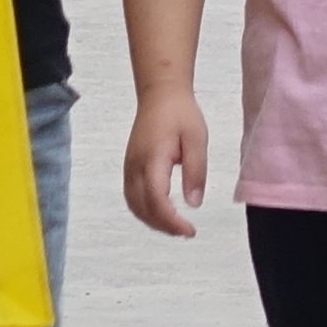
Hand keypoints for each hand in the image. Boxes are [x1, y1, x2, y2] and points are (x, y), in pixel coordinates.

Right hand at [124, 85, 211, 236]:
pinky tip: (161, 214)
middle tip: (187, 232)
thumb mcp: (197, 139)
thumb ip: (196, 171)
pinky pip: (131, 197)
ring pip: (134, 206)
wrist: (160, 94)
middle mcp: (135, 167)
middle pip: (143, 208)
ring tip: (176, 227)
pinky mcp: (129, 167)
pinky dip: (144, 212)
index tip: (189, 230)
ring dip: (153, 222)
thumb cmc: (180, 114)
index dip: (171, 221)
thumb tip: (193, 203)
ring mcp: (129, 167)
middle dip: (164, 226)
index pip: (157, 200)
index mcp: (153, 159)